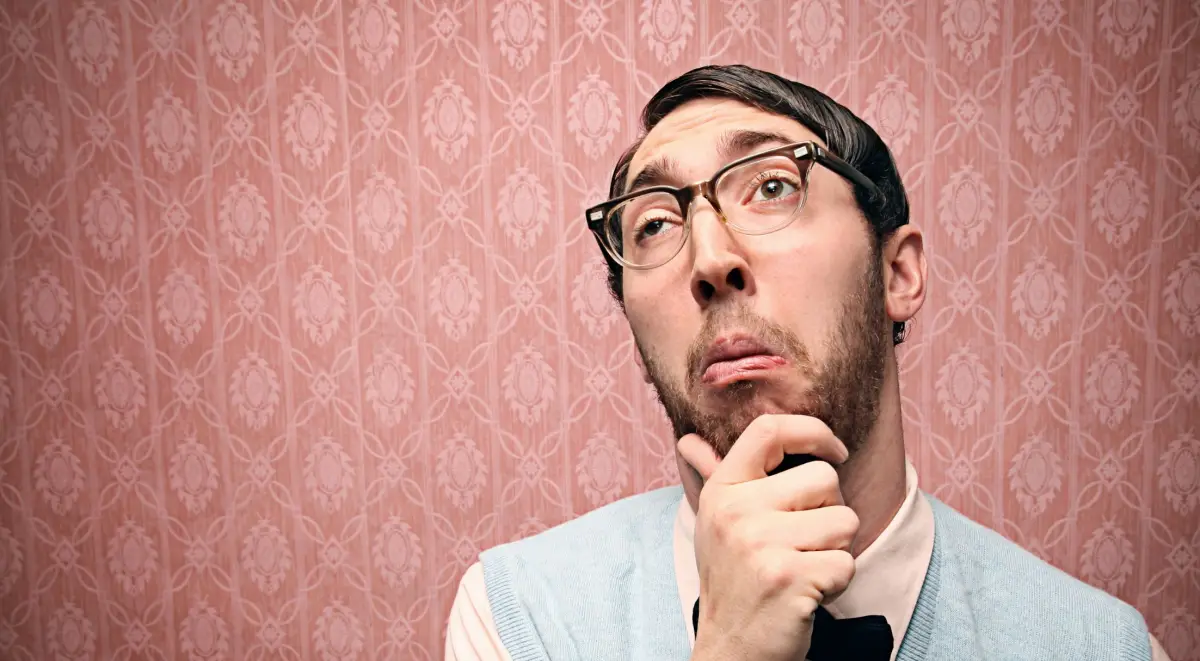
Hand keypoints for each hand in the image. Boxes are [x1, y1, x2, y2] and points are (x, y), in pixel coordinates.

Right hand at [680, 414, 857, 660]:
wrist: (731, 650)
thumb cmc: (733, 580)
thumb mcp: (714, 524)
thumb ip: (710, 476)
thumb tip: (690, 440)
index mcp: (722, 491)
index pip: (769, 430)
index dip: (813, 431)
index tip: (834, 451)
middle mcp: (736, 512)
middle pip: (824, 479)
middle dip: (830, 512)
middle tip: (802, 542)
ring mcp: (761, 545)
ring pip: (845, 521)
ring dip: (836, 550)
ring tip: (803, 567)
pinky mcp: (790, 578)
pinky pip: (848, 562)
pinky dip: (838, 582)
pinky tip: (807, 592)